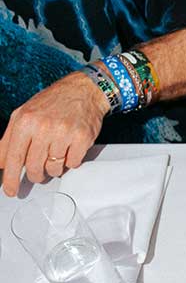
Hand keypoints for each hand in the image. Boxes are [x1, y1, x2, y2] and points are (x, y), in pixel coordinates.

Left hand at [0, 71, 108, 195]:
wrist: (81, 91)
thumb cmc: (52, 103)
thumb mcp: (24, 115)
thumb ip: (10, 138)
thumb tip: (2, 162)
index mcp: (24, 121)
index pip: (13, 157)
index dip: (10, 178)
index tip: (11, 191)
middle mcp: (42, 127)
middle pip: (34, 167)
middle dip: (36, 175)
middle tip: (39, 173)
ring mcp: (63, 133)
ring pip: (55, 168)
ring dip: (55, 167)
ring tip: (56, 154)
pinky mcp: (81, 139)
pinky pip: (73, 164)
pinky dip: (71, 161)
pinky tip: (70, 149)